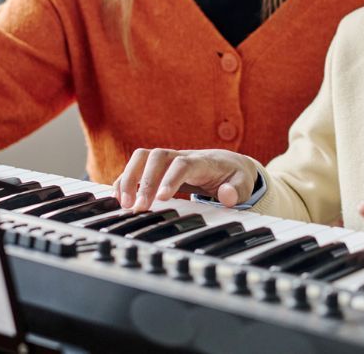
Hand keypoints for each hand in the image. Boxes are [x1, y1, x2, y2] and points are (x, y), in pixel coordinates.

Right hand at [112, 148, 257, 211]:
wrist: (228, 163)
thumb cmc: (233, 175)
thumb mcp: (242, 183)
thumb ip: (237, 190)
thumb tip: (226, 195)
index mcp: (202, 161)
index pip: (183, 164)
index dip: (170, 178)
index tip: (162, 198)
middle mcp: (181, 156)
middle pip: (157, 156)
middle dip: (144, 180)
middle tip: (138, 207)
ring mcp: (168, 160)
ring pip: (142, 157)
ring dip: (129, 178)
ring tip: (125, 204)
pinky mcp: (158, 167)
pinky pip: (136, 166)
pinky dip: (124, 180)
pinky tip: (120, 199)